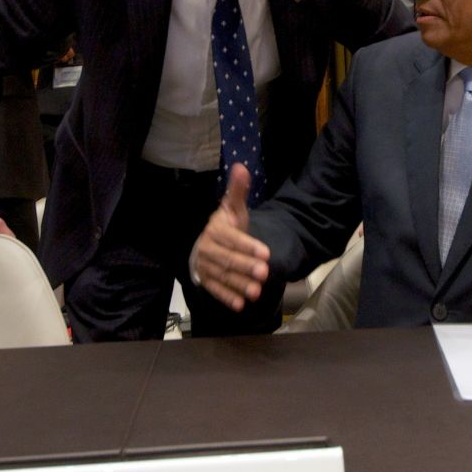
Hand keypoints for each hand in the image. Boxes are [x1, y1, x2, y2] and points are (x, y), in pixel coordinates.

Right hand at [190, 164, 269, 312]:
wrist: (209, 244)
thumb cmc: (226, 226)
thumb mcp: (233, 208)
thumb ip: (238, 191)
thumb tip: (241, 167)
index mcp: (215, 229)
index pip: (232, 238)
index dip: (248, 246)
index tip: (266, 253)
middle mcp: (207, 248)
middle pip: (228, 259)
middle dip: (246, 267)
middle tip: (265, 273)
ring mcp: (205, 266)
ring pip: (223, 276)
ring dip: (240, 285)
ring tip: (257, 292)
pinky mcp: (205, 281)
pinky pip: (215, 290)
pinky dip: (227, 298)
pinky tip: (241, 304)